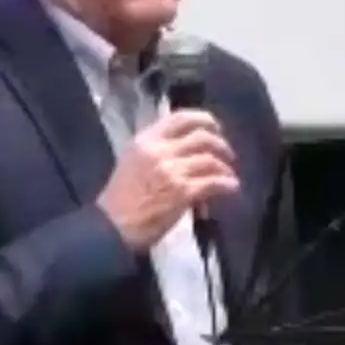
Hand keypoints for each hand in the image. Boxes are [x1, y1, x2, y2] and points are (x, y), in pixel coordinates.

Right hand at [95, 110, 237, 251]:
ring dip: (225, 167)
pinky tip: (231, 187)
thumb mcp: (132, 161)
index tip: (215, 128)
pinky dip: (227, 184)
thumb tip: (186, 149)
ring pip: (211, 159)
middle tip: (227, 154)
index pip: (181, 118)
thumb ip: (156, 150)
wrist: (112, 226)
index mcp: (146, 140)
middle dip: (221, 144)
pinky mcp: (183, 192)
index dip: (204, 119)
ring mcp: (173, 171)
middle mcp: (160, 150)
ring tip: (229, 175)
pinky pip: (214, 182)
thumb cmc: (120, 197)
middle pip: (202, 136)